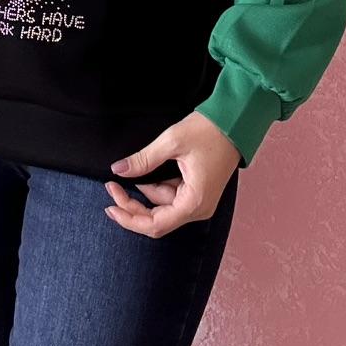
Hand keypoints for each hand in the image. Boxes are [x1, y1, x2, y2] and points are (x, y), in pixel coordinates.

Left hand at [103, 111, 240, 237]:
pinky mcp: (198, 192)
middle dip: (132, 207)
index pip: (156, 225)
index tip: (110, 203)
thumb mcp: (172, 142)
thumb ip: (143, 160)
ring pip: (162, 209)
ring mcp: (199, 201)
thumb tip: (118, 169)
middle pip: (157, 220)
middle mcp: (199, 208)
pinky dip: (154, 190)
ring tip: (121, 181)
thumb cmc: (209, 131)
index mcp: (194, 202)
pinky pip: (171, 198)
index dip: (130, 218)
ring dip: (141, 198)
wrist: (235, 121)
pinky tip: (141, 178)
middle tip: (111, 188)